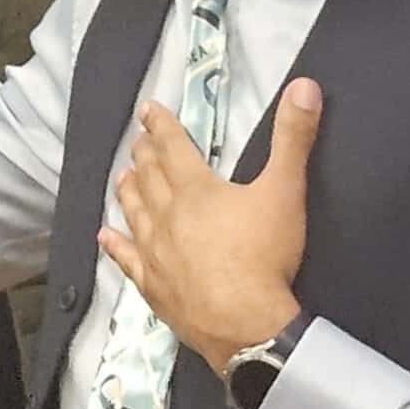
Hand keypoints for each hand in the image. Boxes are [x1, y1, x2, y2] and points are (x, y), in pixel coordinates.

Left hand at [101, 81, 322, 376]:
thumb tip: (304, 85)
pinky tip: (105, 237)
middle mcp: (167, 217)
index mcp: (196, 191)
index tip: (147, 111)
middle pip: (150, 178)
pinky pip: (127, 260)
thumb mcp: (285, 190)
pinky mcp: (152, 286)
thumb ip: (293, 138)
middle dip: (144, 156)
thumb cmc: (264, 256)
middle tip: (137, 142)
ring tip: (122, 177)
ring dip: (128, 192)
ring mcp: (155, 254)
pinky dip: (115, 245)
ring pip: (135, 214)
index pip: (173, 148)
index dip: (161, 126)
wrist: (243, 323)